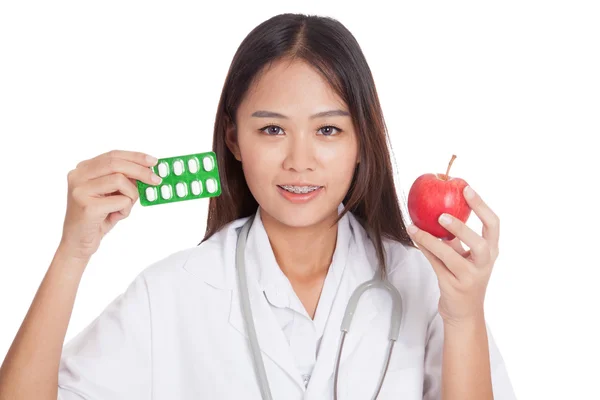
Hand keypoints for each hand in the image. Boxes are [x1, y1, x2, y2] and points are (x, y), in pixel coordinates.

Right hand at [58, 150, 160, 262]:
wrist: (78, 243)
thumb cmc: (98, 218)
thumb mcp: (112, 194)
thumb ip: (124, 180)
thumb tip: (148, 171)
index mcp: (83, 169)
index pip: (113, 155)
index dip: (135, 157)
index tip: (153, 161)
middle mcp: (78, 176)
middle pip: (116, 164)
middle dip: (141, 171)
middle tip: (156, 180)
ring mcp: (80, 190)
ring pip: (120, 180)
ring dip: (131, 195)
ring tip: (124, 208)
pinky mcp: (87, 206)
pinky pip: (121, 201)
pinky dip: (125, 209)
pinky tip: (115, 217)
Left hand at [406, 186, 499, 325]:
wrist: (464, 313)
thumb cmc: (464, 277)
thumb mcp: (466, 256)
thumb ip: (456, 237)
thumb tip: (438, 206)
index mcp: (491, 251)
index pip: (493, 225)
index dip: (481, 205)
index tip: (466, 188)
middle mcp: (484, 264)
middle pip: (479, 243)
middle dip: (461, 227)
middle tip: (441, 215)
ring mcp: (469, 277)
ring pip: (450, 255)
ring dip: (430, 239)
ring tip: (414, 226)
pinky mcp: (453, 286)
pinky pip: (435, 264)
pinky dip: (424, 249)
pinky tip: (413, 236)